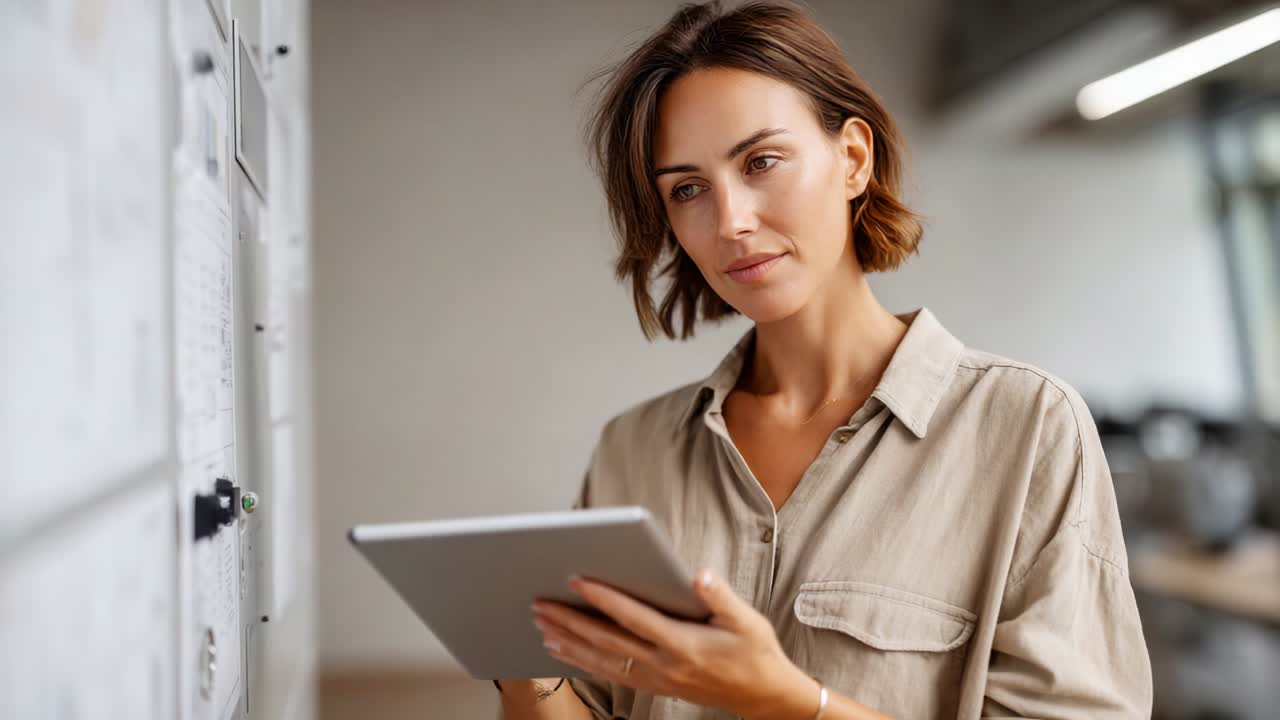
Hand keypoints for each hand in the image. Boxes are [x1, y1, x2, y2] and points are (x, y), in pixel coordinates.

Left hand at [531, 569, 813, 717]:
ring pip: (603, 661)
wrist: (763, 695)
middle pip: (607, 641)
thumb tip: (699, 576)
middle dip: (571, 621)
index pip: (634, 618)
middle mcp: (663, 665)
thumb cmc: (755, 653)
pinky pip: (611, 674)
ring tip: (542, 625)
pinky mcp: (654, 686)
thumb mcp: (747, 621)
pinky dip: (584, 662)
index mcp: (683, 644)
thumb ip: (720, 597)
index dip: (605, 599)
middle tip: (541, 603)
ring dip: (569, 643)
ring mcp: (656, 679)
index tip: (578, 580)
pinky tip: (565, 651)